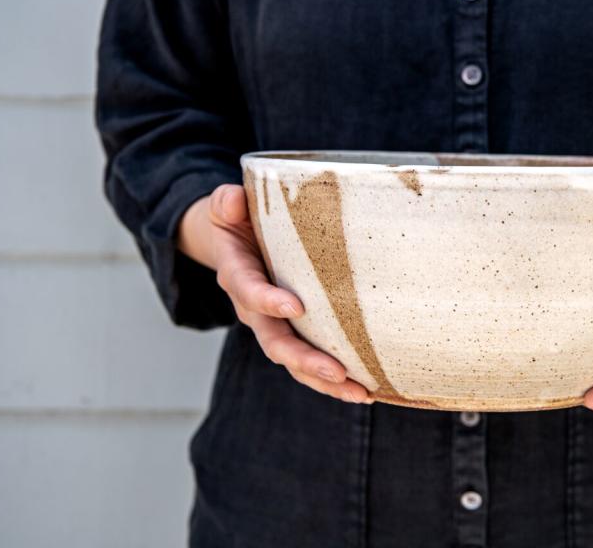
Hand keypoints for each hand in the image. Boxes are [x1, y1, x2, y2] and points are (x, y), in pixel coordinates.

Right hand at [178, 184, 372, 404]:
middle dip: (305, 360)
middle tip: (337, 371)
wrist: (231, 243)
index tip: (294, 306)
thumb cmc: (238, 220)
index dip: (268, 300)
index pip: (248, 290)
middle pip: (275, 342)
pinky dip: (334, 380)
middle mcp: (253, 309)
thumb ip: (226, 203)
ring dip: (326, 381)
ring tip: (361, 393)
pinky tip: (367, 390)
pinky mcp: (293, 333)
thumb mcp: (225, 206)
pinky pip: (310, 363)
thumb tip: (233, 199)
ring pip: (294, 362)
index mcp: (237, 274)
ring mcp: (273, 326)